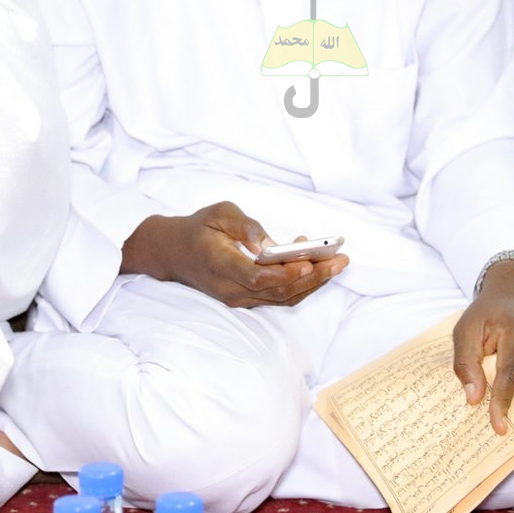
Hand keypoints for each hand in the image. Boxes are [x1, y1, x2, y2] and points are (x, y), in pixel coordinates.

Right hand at [121, 201, 344, 307]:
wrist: (174, 253)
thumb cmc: (199, 228)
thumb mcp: (219, 213)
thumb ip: (245, 226)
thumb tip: (270, 244)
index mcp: (219, 264)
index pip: (256, 277)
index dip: (285, 273)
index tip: (309, 260)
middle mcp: (230, 288)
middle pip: (277, 291)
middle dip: (313, 277)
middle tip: (340, 260)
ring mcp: (238, 298)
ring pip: (282, 298)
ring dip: (312, 283)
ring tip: (337, 263)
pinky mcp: (245, 299)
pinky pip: (278, 297)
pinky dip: (299, 284)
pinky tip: (314, 264)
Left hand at [453, 260, 513, 432]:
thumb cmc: (487, 313)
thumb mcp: (466, 329)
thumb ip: (466, 362)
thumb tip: (474, 398)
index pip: (511, 374)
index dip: (503, 402)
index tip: (497, 426)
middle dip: (510, 409)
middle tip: (493, 429)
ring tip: (495, 416)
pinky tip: (504, 401)